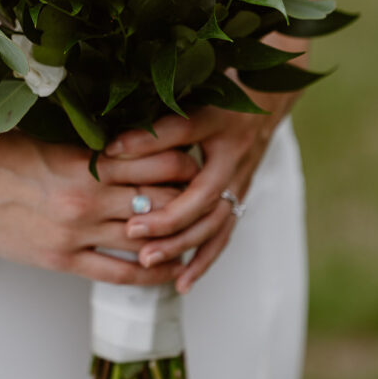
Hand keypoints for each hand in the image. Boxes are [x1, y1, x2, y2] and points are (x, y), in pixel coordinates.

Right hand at [0, 52, 200, 286]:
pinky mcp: (63, 260)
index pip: (154, 160)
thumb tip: (127, 152)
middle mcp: (88, 197)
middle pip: (158, 199)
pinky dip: (150, 272)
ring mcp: (77, 232)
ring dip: (176, 237)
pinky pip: (119, 273)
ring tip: (198, 234)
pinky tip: (168, 270)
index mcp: (85, 160)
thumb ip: (90, 153)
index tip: (199, 159)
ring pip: (145, 238)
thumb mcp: (50, 144)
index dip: (184, 162)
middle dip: (188, 199)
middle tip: (209, 197)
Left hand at [104, 96, 291, 292]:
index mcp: (219, 130)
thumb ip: (155, 123)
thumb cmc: (220, 96)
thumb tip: (111, 145)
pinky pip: (222, 236)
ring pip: (213, 225)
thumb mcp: (190, 100)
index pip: (184, 140)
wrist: (266, 101)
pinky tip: (181, 282)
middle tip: (132, 231)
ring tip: (147, 261)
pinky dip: (203, 261)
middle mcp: (232, 162)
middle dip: (167, 220)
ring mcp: (238, 184)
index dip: (151, 155)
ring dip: (181, 246)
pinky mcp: (238, 200)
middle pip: (202, 199)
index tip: (114, 160)